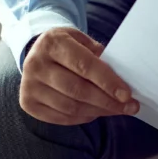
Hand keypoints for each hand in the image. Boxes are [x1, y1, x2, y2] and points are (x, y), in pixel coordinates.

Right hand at [20, 27, 139, 125]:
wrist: (35, 52)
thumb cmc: (65, 46)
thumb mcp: (81, 40)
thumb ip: (99, 57)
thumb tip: (122, 82)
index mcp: (51, 43)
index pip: (84, 65)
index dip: (107, 81)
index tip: (126, 94)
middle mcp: (36, 64)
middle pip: (78, 90)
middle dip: (107, 101)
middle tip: (129, 107)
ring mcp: (30, 86)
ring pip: (71, 107)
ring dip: (98, 112)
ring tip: (116, 110)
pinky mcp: (28, 103)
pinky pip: (62, 117)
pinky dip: (83, 118)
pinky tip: (96, 112)